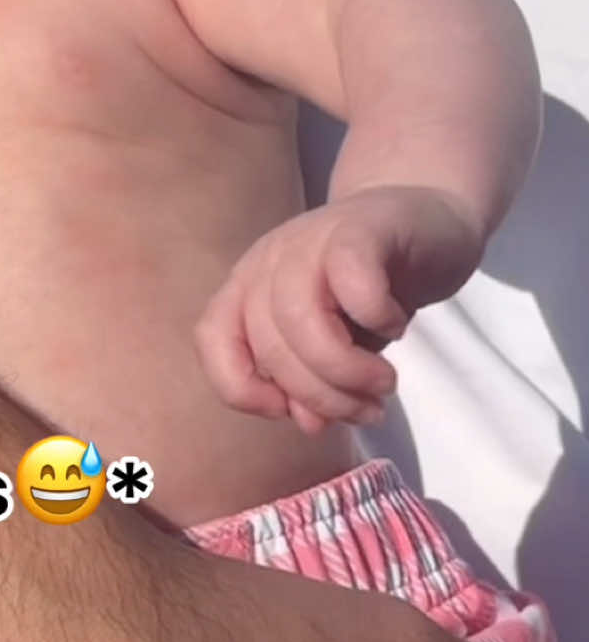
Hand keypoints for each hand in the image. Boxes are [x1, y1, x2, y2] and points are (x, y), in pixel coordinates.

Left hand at [195, 185, 483, 433]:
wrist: (428, 219)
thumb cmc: (372, 290)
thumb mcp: (338, 345)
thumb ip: (313, 380)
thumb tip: (308, 422)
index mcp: (250, 286)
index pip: (213, 339)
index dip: (241, 387)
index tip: (295, 414)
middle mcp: (270, 260)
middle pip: (269, 341)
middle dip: (320, 394)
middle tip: (368, 409)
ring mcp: (311, 239)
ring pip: (301, 317)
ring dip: (346, 369)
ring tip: (385, 385)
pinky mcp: (362, 229)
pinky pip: (352, 279)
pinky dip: (375, 317)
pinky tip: (396, 327)